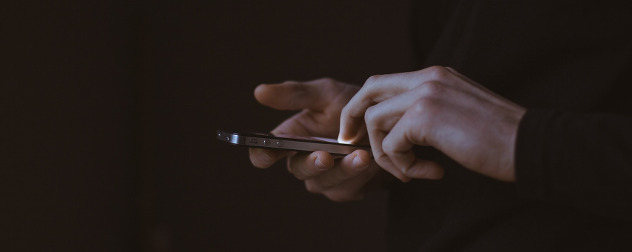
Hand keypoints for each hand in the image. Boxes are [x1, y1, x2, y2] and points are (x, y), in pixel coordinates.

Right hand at [249, 78, 393, 200]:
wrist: (388, 121)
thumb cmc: (352, 104)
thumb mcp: (326, 93)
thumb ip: (295, 94)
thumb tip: (259, 92)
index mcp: (291, 139)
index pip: (266, 153)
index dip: (262, 155)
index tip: (267, 152)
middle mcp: (304, 162)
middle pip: (298, 170)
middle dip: (311, 164)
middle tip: (325, 156)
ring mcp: (325, 179)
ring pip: (324, 183)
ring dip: (343, 170)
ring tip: (361, 155)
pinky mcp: (347, 190)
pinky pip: (348, 189)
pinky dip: (360, 175)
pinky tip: (372, 161)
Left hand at [339, 66, 525, 181]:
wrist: (528, 145)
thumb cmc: (498, 138)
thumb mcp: (457, 113)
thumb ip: (427, 112)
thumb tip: (396, 130)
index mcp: (435, 75)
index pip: (383, 82)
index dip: (364, 106)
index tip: (358, 131)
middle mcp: (427, 77)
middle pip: (369, 90)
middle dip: (353, 118)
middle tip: (351, 143)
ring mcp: (425, 93)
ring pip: (375, 120)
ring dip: (385, 153)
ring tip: (409, 171)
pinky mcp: (424, 116)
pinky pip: (392, 144)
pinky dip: (402, 165)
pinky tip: (429, 172)